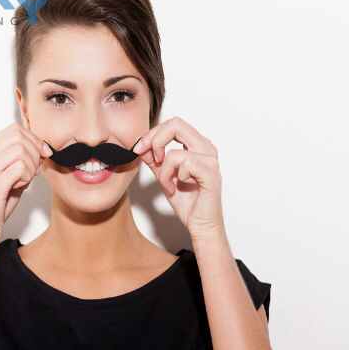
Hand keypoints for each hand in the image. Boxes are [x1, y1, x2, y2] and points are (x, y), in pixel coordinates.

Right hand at [0, 123, 51, 247]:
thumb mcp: (10, 177)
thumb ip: (23, 161)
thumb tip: (43, 148)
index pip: (14, 129)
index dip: (34, 139)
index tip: (42, 154)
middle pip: (18, 136)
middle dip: (35, 151)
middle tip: (35, 170)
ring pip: (20, 150)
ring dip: (32, 165)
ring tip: (26, 180)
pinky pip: (20, 168)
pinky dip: (27, 176)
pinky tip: (21, 186)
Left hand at [133, 117, 224, 242]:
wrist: (200, 225)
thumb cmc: (188, 202)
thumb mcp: (164, 176)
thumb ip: (154, 159)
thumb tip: (141, 145)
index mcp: (197, 145)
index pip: (173, 124)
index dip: (152, 134)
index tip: (138, 149)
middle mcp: (206, 148)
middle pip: (176, 124)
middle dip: (154, 141)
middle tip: (150, 159)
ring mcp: (210, 160)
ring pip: (174, 151)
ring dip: (163, 171)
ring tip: (167, 184)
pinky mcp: (210, 173)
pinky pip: (183, 165)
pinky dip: (172, 178)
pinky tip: (177, 188)